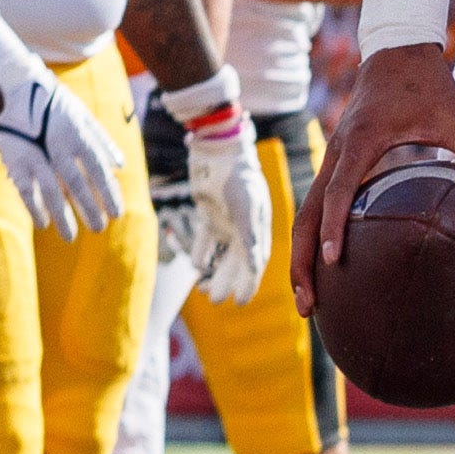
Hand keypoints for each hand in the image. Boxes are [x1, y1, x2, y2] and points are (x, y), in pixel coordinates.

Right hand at [0, 52, 128, 240]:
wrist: (13, 84)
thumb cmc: (53, 102)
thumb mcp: (82, 115)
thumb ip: (102, 140)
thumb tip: (120, 165)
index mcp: (78, 133)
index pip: (98, 169)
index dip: (108, 192)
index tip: (117, 212)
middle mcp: (58, 145)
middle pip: (77, 184)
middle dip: (90, 208)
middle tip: (100, 229)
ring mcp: (35, 153)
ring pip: (51, 191)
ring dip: (63, 216)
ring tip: (72, 237)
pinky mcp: (14, 159)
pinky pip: (26, 189)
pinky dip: (35, 207)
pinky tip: (44, 223)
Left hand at [175, 111, 274, 304]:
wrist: (219, 151)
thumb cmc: (237, 178)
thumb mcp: (245, 208)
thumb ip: (249, 237)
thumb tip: (254, 267)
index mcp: (258, 226)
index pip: (257, 261)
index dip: (250, 282)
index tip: (241, 301)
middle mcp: (244, 226)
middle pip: (237, 261)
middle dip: (228, 282)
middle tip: (217, 300)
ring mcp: (227, 220)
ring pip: (221, 253)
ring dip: (214, 271)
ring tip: (203, 289)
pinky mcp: (209, 213)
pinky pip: (206, 238)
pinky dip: (201, 251)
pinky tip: (195, 264)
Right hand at [292, 44, 454, 316]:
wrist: (397, 50)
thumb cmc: (426, 84)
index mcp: (362, 140)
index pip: (337, 190)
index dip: (332, 225)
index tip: (331, 259)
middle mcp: (339, 151)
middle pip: (306, 212)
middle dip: (301, 259)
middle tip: (309, 304)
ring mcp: (333, 158)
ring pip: (304, 213)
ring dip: (300, 255)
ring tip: (309, 301)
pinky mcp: (336, 163)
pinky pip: (315, 205)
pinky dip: (312, 237)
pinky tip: (322, 269)